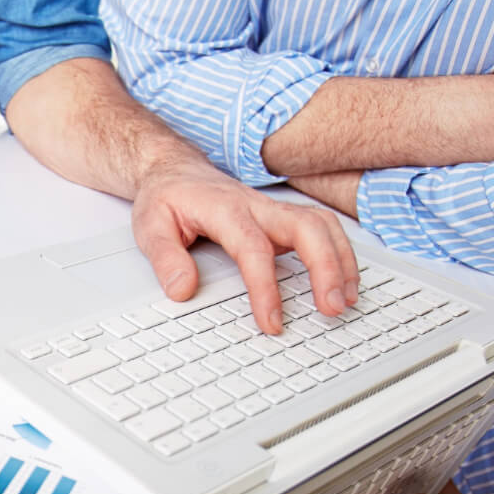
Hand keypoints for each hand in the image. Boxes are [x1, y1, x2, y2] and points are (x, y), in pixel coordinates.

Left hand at [131, 160, 358, 332]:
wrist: (174, 171)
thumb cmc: (166, 198)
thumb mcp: (149, 226)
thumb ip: (165, 259)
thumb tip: (183, 290)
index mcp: (224, 209)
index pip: (253, 248)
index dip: (266, 288)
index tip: (272, 321)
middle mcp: (256, 206)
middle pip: (306, 227)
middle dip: (326, 267)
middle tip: (331, 307)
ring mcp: (273, 210)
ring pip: (322, 225)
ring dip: (341, 260)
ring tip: (345, 299)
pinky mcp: (282, 217)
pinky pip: (322, 228)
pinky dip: (339, 253)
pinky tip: (343, 281)